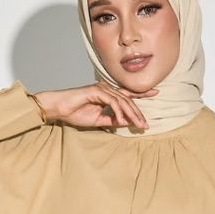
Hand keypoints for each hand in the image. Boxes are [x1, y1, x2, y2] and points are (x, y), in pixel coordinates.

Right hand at [32, 83, 158, 130]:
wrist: (59, 109)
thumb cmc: (75, 113)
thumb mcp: (98, 120)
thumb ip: (112, 120)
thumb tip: (127, 122)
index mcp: (107, 94)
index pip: (127, 94)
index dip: (142, 93)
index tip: (155, 93)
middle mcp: (105, 88)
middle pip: (127, 99)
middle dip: (138, 113)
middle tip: (146, 125)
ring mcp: (101, 88)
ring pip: (122, 100)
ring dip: (131, 114)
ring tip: (139, 125)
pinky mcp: (95, 91)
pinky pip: (112, 101)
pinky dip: (118, 111)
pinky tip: (122, 120)